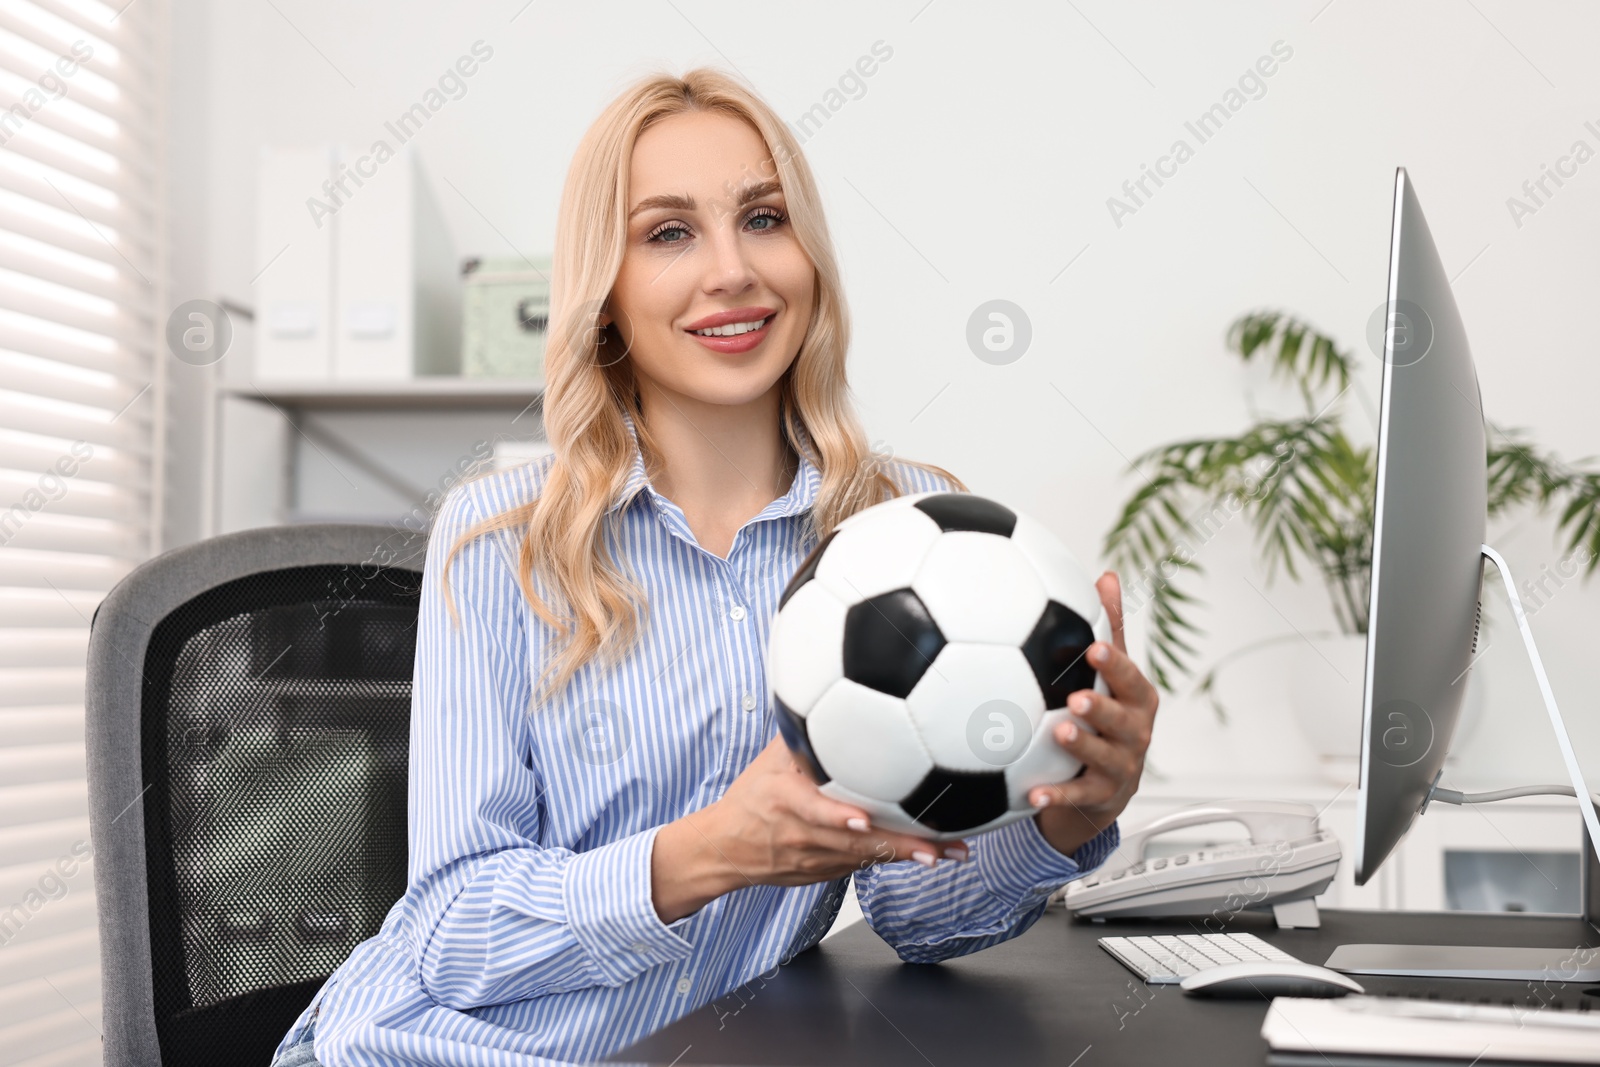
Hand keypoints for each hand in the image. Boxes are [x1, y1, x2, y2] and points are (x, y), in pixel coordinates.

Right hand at [651, 737, 967, 922]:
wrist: (725, 850)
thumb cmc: (751, 798)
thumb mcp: (767, 762)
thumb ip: (800, 736)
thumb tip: (827, 690)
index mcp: (785, 802)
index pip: (812, 812)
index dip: (836, 817)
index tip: (863, 820)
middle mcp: (803, 836)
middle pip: (854, 844)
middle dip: (898, 846)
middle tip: (939, 845)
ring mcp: (817, 860)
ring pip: (868, 859)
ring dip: (909, 855)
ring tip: (949, 851)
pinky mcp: (828, 874)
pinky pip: (866, 864)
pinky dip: (897, 858)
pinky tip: (933, 853)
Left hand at [1030, 570, 1158, 856]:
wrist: (1103, 784)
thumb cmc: (1105, 715)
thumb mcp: (1109, 673)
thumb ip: (1108, 629)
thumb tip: (1107, 576)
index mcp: (1136, 699)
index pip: (1130, 678)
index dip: (1114, 664)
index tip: (1093, 648)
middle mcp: (1135, 733)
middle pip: (1125, 720)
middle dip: (1104, 708)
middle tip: (1076, 697)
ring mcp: (1120, 766)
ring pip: (1106, 758)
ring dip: (1084, 747)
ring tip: (1059, 735)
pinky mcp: (1099, 797)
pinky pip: (1078, 797)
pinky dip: (1057, 797)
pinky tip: (1032, 795)